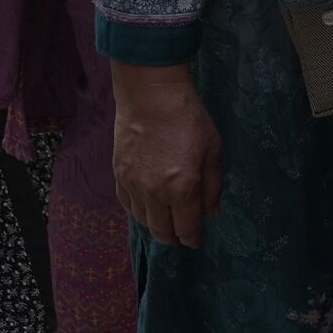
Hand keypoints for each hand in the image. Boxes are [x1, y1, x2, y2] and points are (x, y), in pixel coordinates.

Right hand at [112, 62, 223, 247]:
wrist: (150, 93)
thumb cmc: (188, 117)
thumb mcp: (213, 150)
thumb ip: (214, 186)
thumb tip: (211, 214)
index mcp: (183, 188)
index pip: (187, 229)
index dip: (194, 239)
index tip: (197, 239)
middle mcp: (155, 193)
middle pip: (162, 232)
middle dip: (175, 238)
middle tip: (182, 234)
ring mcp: (134, 185)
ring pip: (143, 222)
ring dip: (156, 226)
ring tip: (166, 220)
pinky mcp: (119, 175)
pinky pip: (127, 205)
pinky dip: (138, 212)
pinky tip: (147, 206)